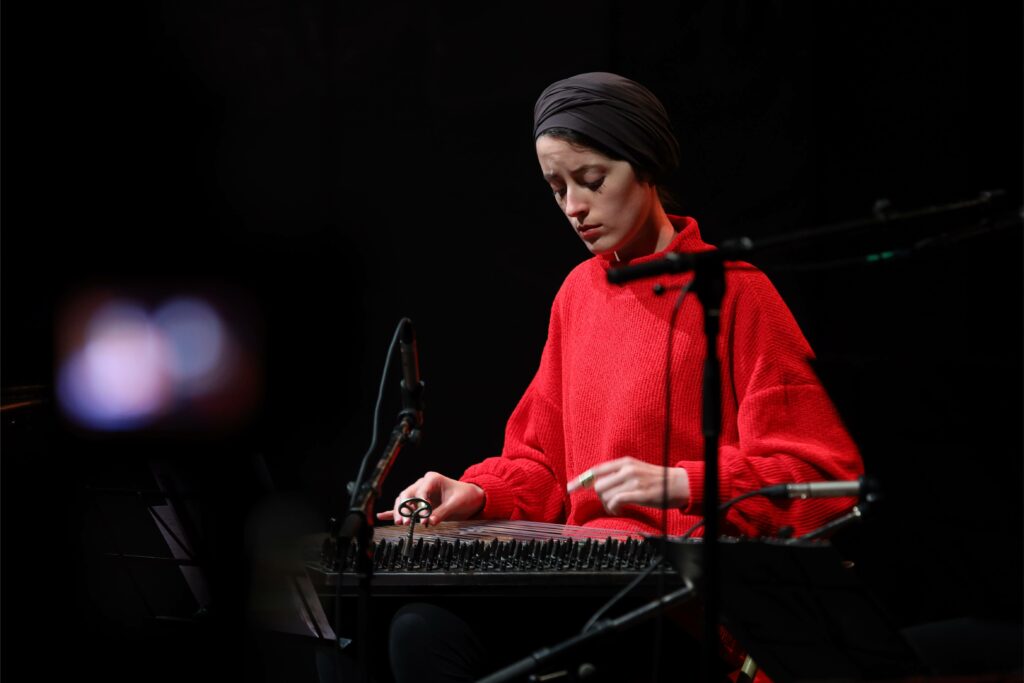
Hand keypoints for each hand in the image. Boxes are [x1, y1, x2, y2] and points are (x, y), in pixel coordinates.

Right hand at [376, 472, 484, 526]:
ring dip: (400, 511)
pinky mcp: (419, 503)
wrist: (471, 497)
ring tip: (401, 523)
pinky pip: (404, 506)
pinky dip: (393, 511)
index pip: (420, 491)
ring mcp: (419, 493)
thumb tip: (430, 521)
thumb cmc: (465, 496)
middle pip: (407, 494)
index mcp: (432, 479)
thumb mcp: (456, 504)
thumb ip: (442, 512)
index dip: (420, 505)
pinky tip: (382, 515)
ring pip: (403, 500)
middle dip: (404, 508)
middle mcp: (423, 484)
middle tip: (406, 522)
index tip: (423, 519)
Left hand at [567, 457, 689, 514]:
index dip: (581, 480)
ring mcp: (634, 480)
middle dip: (600, 498)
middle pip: (599, 485)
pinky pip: (616, 501)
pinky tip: (620, 510)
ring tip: (617, 508)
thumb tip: (600, 485)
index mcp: (625, 462)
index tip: (570, 488)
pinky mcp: (640, 493)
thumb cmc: (657, 481)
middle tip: (610, 504)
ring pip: (606, 494)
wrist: (680, 484)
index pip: (596, 470)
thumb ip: (619, 475)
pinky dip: (614, 508)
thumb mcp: (637, 470)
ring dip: (608, 505)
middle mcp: (627, 469)